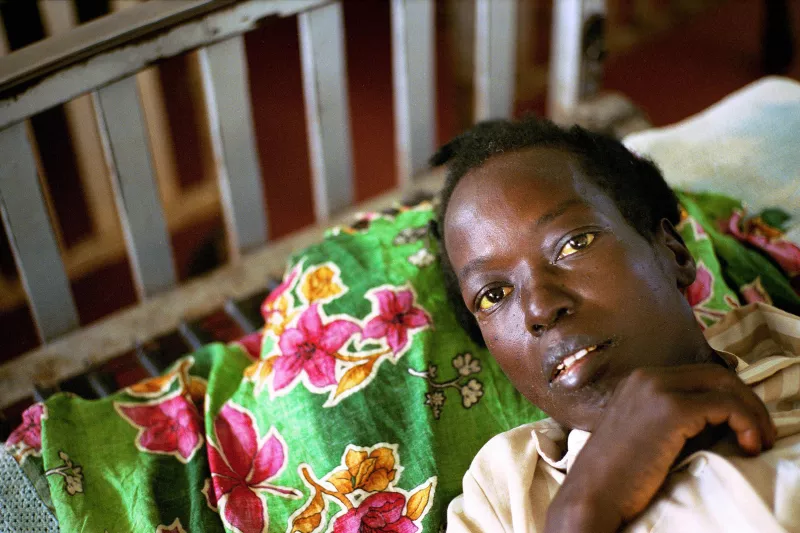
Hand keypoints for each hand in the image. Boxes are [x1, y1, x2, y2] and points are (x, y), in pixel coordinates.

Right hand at [544, 364, 776, 532]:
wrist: (592, 493)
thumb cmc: (619, 475)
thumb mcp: (649, 435)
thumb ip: (678, 420)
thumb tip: (723, 420)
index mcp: (640, 380)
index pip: (700, 374)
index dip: (731, 397)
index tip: (746, 426)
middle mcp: (648, 376)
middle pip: (716, 374)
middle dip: (748, 402)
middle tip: (761, 434)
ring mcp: (658, 389)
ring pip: (725, 384)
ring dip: (752, 412)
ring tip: (759, 442)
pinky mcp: (671, 409)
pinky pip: (725, 405)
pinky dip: (747, 423)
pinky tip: (749, 446)